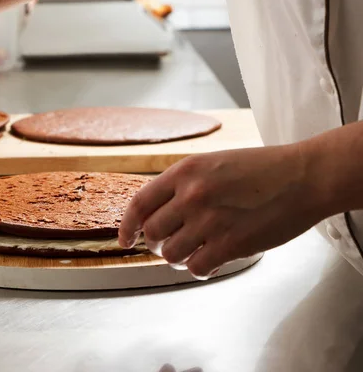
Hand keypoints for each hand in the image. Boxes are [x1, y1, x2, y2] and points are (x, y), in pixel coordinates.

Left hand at [119, 144, 325, 278]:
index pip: (139, 204)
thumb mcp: (213, 163)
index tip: (126, 240)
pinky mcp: (230, 244)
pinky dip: (200, 269)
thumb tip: (159, 212)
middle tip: (168, 244)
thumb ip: (183, 184)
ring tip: (195, 250)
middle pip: (151, 233)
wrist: (304, 177)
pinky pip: (197, 268)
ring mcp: (210, 220)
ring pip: (171, 255)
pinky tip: (211, 260)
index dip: (127, 226)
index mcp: (185, 171)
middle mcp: (192, 195)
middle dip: (155, 244)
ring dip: (179, 258)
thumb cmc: (262, 169)